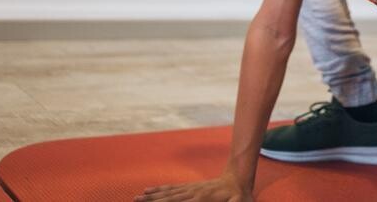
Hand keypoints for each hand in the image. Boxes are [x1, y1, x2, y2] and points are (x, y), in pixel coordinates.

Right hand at [135, 175, 251, 201]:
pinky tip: (150, 191)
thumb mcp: (241, 201)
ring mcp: (191, 189)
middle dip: (152, 201)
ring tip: (137, 197)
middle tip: (135, 201)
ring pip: (168, 193)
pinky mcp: (191, 187)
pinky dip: (160, 190)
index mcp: (202, 198)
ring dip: (152, 196)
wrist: (239, 177)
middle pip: (169, 198)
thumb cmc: (240, 194)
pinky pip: (173, 189)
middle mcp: (193, 193)